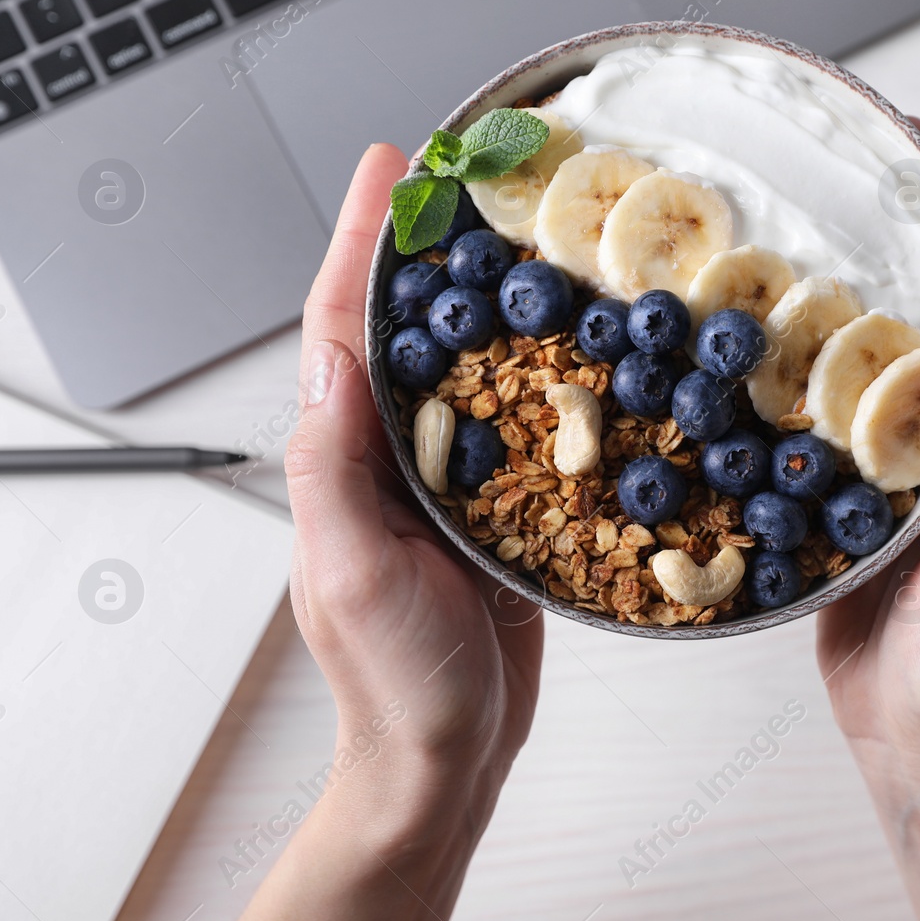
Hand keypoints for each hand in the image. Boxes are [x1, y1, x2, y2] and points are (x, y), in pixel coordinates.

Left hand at [242, 144, 542, 920]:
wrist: (448, 755)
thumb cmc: (395, 681)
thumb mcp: (353, 572)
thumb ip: (333, 465)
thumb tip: (330, 353)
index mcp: (347, 458)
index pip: (346, 327)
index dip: (365, 241)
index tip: (393, 165)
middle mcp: (395, 454)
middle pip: (412, 327)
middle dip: (434, 246)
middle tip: (475, 172)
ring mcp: (451, 478)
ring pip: (473, 364)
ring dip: (498, 295)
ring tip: (537, 228)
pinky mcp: (505, 506)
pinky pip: (528, 423)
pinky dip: (551, 373)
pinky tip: (589, 340)